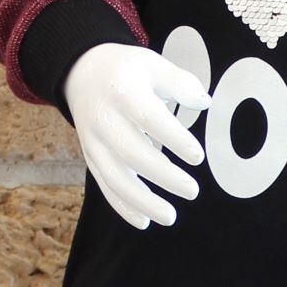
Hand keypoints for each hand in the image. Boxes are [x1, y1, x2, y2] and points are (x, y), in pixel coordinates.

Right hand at [64, 44, 208, 231]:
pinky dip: (123, 208)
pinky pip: (105, 187)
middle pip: (132, 153)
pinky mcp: (90, 158)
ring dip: (143, 201)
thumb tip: (204, 103)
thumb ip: (181, 83)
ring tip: (171, 216)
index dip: (174, 139)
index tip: (198, 156)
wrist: (81, 74)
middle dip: (163, 176)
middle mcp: (104, 119)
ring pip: (115, 178)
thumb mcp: (153, 63)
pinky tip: (144, 222)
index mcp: (123, 91)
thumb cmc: (126, 71)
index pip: (149, 118)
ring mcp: (93, 142)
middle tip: (192, 190)